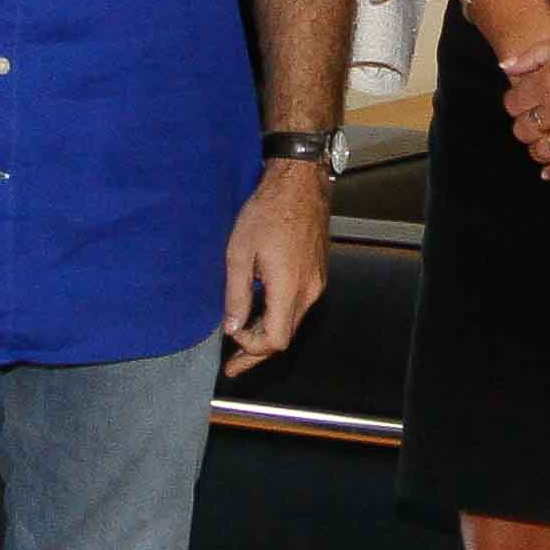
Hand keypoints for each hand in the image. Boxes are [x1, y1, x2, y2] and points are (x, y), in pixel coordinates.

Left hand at [224, 160, 329, 374]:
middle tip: (234, 364)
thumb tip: (231, 327)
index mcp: (289, 287)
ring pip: (292, 322)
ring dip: (268, 334)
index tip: (231, 337)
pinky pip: (298, 306)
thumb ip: (236, 295)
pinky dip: (278, 317)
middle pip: (286, 337)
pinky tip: (261, 314)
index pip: (275, 340)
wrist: (299, 184)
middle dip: (258, 352)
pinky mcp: (318, 274)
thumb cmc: (268, 211)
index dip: (251, 348)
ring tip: (243, 340)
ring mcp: (316, 283)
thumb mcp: (240, 253)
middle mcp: (309, 291)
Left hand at [503, 21, 549, 189]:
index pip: (513, 104)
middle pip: (524, 129)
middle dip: (525, 126)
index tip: (524, 102)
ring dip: (539, 149)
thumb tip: (505, 66)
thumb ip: (532, 56)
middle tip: (534, 123)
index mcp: (545, 84)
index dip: (516, 103)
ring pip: (543, 151)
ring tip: (545, 143)